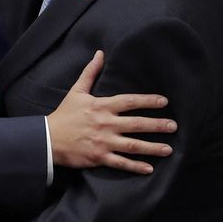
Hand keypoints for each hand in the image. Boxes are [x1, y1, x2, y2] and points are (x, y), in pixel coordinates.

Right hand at [47, 50, 176, 173]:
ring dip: (152, 147)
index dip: (148, 101)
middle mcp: (105, 124)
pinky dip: (135, 166)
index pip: (129, 101)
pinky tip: (149, 168)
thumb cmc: (64, 114)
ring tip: (169, 149)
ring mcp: (103, 142)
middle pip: (136, 124)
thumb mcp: (77, 91)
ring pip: (132, 145)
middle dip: (157, 125)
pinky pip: (121, 163)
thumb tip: (100, 53)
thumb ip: (91, 72)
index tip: (164, 101)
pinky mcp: (99, 157)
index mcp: (101, 106)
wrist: (48, 138)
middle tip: (174, 126)